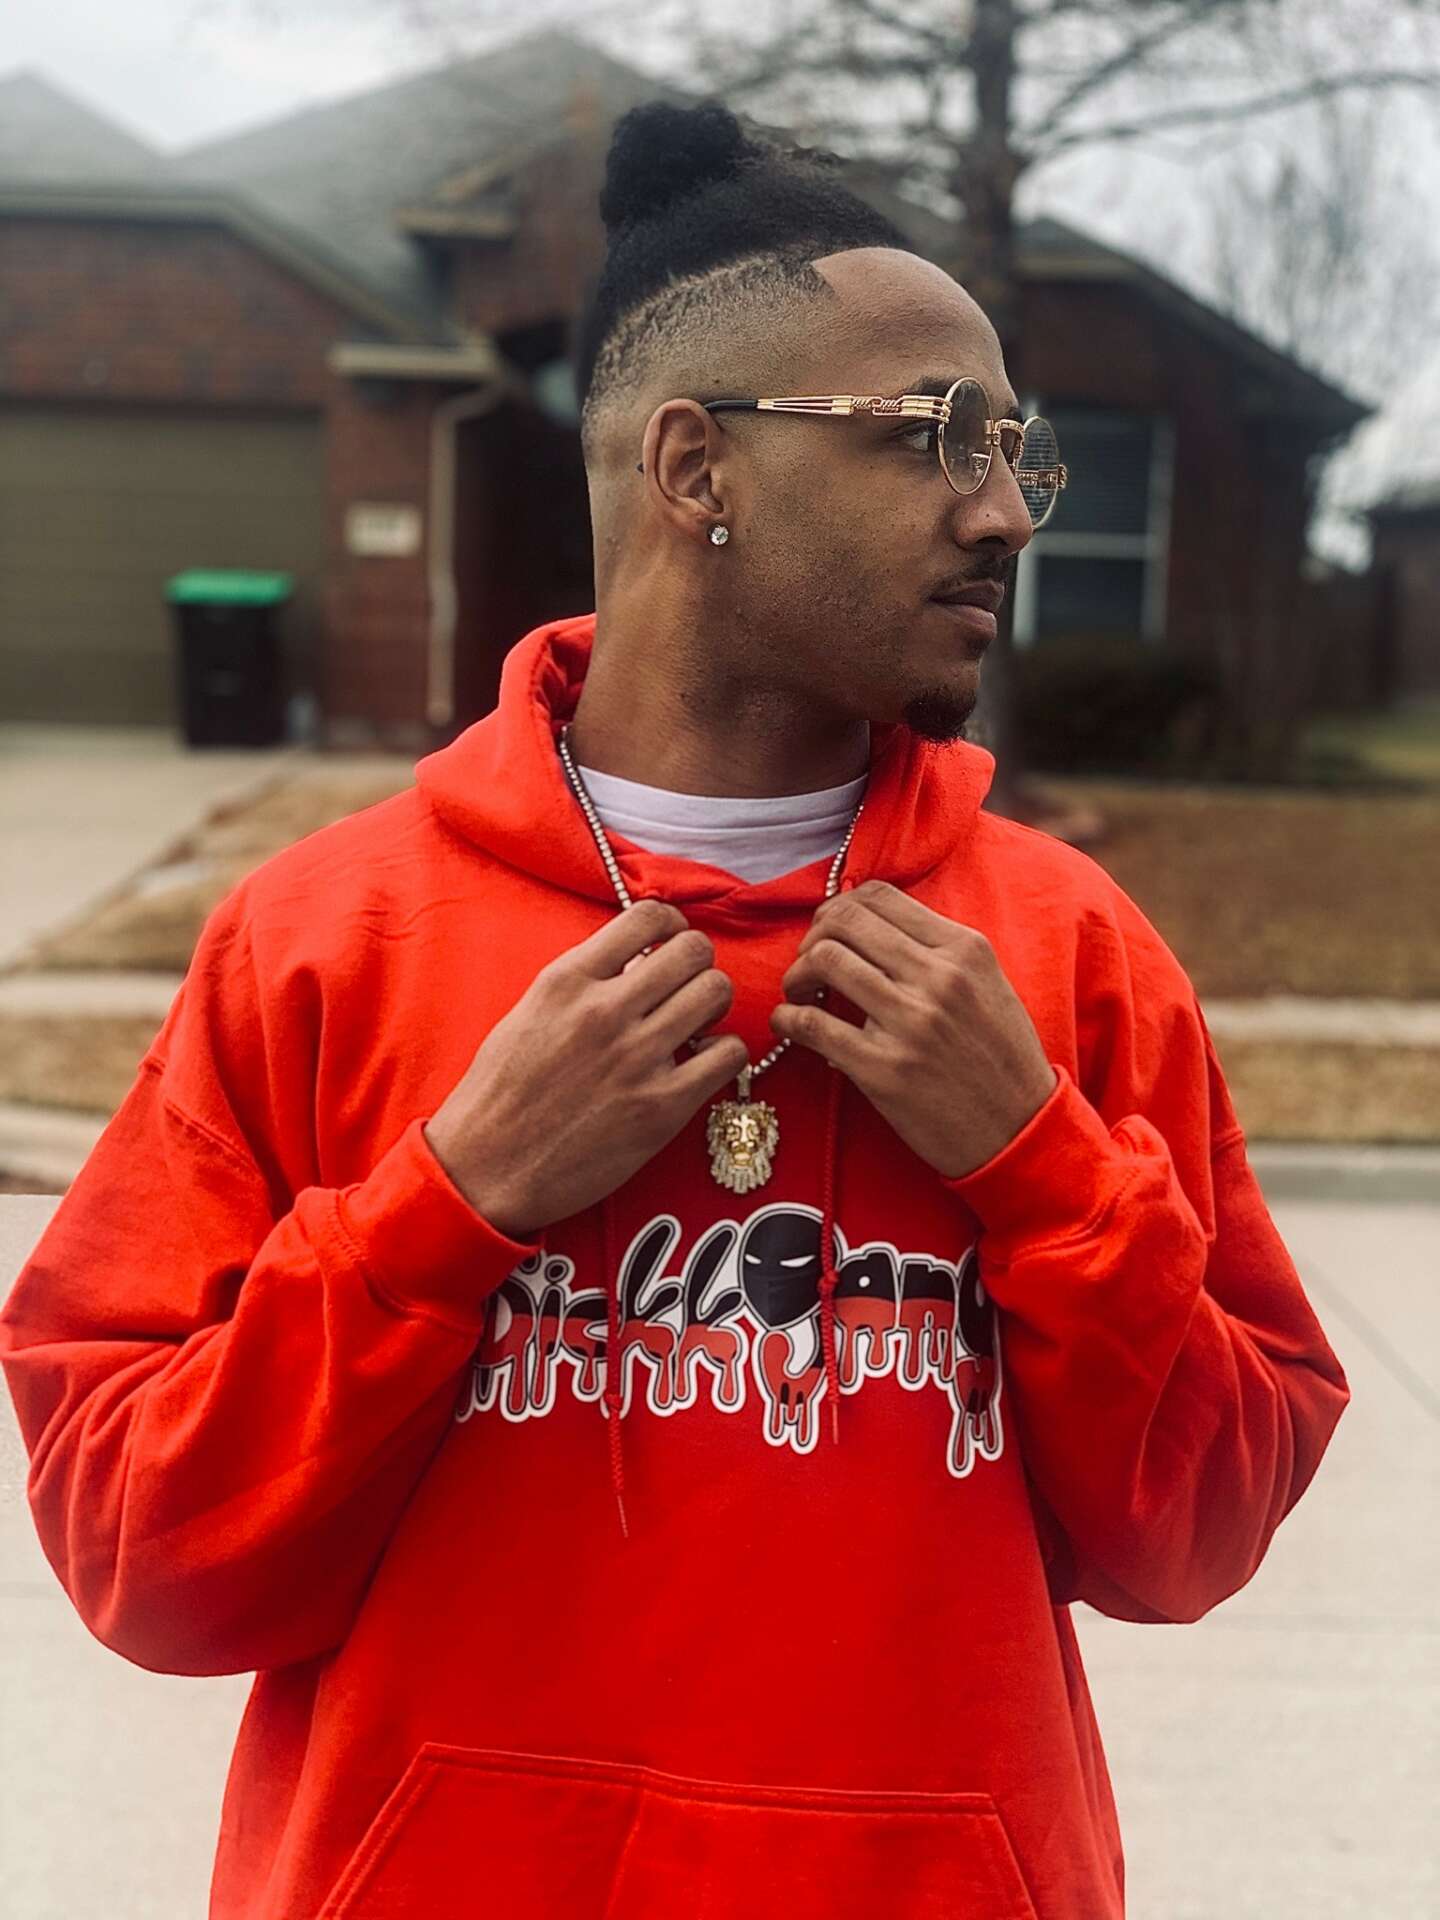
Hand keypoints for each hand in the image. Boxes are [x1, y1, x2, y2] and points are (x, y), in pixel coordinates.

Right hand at [424, 901, 748, 1238]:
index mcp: (567, 980)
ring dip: (713, 1004)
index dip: (672, 925)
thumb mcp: (530, 1013)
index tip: (669, 945)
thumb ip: (583, 982)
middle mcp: (604, 1011)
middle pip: (694, 950)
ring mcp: (636, 1059)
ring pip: (716, 993)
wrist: (485, 1170)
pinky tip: (701, 1064)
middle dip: (698, 963)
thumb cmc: (501, 1093)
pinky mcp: (661, 1107)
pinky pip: (728, 1054)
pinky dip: (723, 1053)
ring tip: (695, 1025)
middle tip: (686, 988)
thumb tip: (639, 960)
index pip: (648, 916)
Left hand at [771, 880, 1057, 1179]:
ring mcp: (910, 1023)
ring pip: (824, 961)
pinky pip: (811, 1025)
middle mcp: (938, 978)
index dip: (839, 908)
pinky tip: (788, 1024)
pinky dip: (786, 1018)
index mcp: (964, 950)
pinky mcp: (882, 1069)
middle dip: (813, 937)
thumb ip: (939, 952)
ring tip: (800, 994)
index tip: (831, 933)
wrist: (1021, 1131)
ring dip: (796, 974)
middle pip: (844, 921)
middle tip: (809, 964)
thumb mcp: (989, 985)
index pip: (879, 896)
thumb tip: (871, 928)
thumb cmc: (1001, 1060)